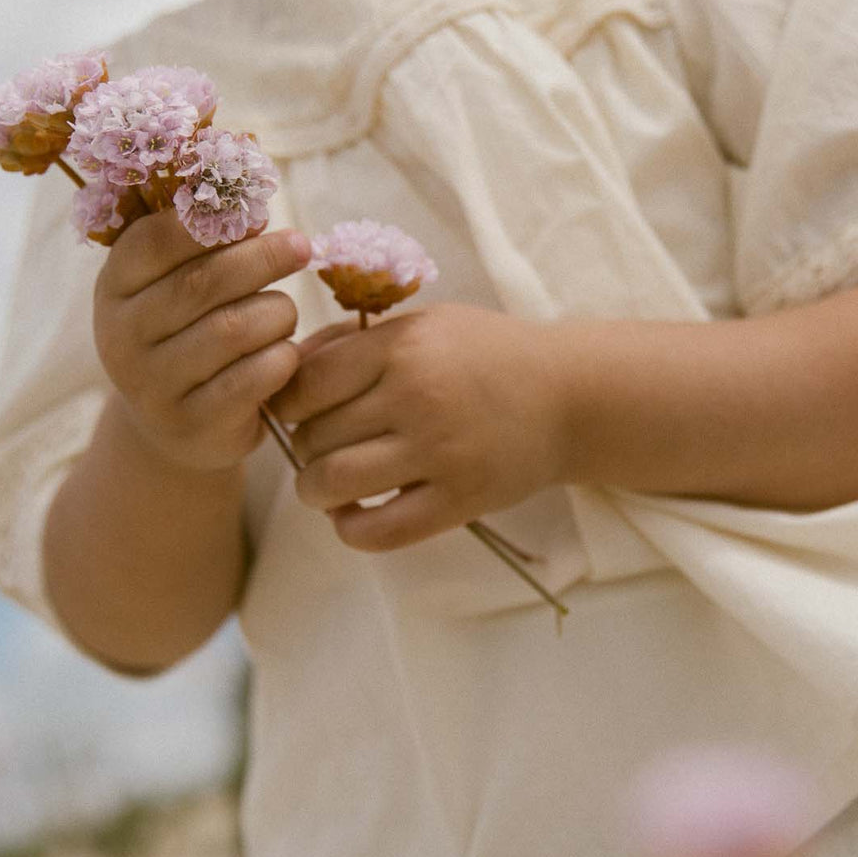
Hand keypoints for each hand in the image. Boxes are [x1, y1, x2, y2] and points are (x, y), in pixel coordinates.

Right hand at [92, 205, 307, 473]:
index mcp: (113, 288)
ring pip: (234, 329)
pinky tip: (286, 353)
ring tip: (285, 312)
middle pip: (202, 283)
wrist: (174, 427)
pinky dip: (282, 358)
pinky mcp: (192, 423)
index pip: (154, 241)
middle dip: (261, 258)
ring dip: (277, 313)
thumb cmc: (186, 335)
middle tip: (301, 245)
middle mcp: (122, 336)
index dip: (210, 223)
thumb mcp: (173, 288)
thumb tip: (252, 200)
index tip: (259, 215)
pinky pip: (253, 378)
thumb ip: (198, 244)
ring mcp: (152, 384)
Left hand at [267, 302, 568, 550]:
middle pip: (315, 435)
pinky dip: (350, 530)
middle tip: (318, 447)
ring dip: (315, 490)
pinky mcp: (460, 501)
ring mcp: (440, 453)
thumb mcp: (426, 325)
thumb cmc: (490, 355)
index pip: (307, 382)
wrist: (572, 396)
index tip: (298, 410)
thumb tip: (285, 368)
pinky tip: (354, 515)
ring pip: (333, 483)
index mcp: (405, 347)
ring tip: (326, 485)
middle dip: (303, 446)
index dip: (287, 402)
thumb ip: (354, 341)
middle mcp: (418, 398)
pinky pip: (379, 531)